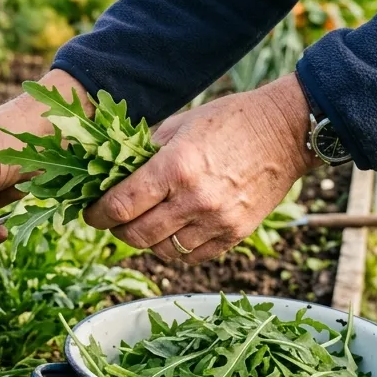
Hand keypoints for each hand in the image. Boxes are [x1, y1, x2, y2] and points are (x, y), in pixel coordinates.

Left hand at [83, 75, 317, 262]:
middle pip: (136, 236)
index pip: (121, 206)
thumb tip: (113, 174)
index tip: (90, 212)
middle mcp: (195, 199)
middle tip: (112, 221)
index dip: (97, 214)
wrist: (286, 131)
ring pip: (163, 251)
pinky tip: (171, 231)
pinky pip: (193, 257)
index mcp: (175, 167)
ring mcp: (217, 221)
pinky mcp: (235, 234)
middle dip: (116, 231)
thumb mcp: (180, 125)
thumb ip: (146, 153)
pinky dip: (175, 249)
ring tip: (143, 224)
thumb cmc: (230, 119)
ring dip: (145, 241)